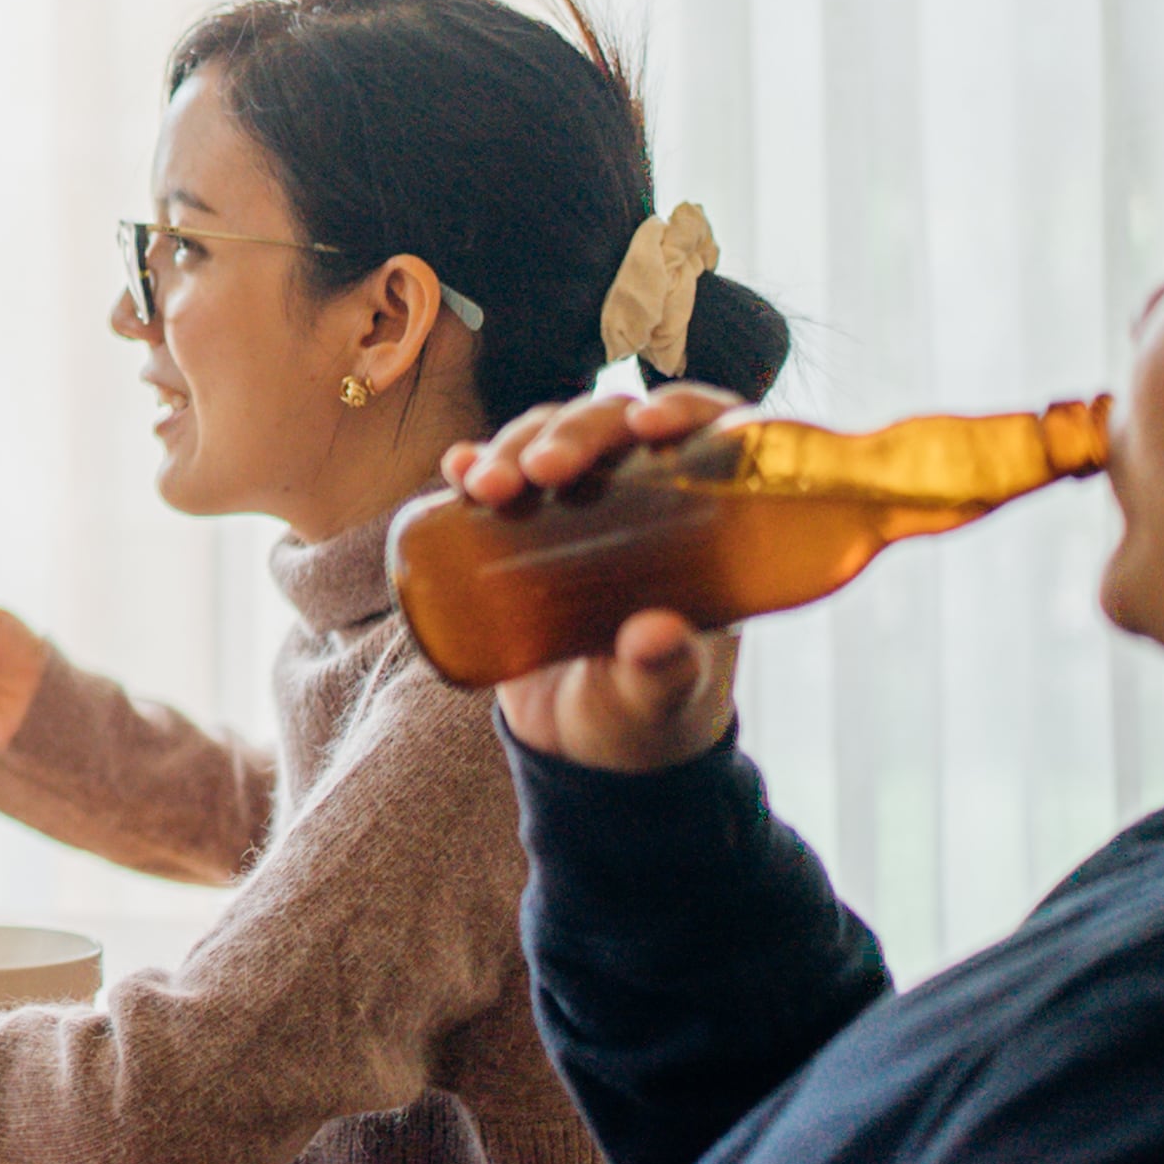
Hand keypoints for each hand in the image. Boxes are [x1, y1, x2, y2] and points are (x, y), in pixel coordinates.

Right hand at [439, 384, 749, 770]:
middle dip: (571, 430)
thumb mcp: (659, 701)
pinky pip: (501, 478)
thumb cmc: (647, 724)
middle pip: (615, 428)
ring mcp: (578, 513)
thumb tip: (655, 634)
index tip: (648, 422)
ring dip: (515, 443)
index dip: (682, 407)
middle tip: (539, 472)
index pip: (705, 438)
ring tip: (483, 484)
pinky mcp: (522, 533)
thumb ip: (664, 674)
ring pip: (552, 441)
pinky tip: (458, 467)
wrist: (584, 756)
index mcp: (702, 530)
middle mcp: (642, 504)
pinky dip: (475, 463)